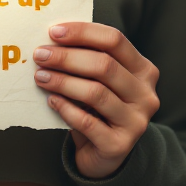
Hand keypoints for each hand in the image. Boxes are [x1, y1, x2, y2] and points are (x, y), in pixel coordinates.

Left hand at [34, 22, 159, 179]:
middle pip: (104, 65)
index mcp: (143, 69)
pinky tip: (51, 100)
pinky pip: (87, 122)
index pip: (114, 40)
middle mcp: (145, 94)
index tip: (53, 32)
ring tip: (41, 77)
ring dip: (63, 81)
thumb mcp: (100, 80)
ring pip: (96, 93)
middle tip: (40, 55)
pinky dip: (65, 108)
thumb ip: (87, 58)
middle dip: (67, 57)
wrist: (106, 154)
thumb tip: (52, 40)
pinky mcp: (119, 145)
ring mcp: (136, 121)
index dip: (83, 32)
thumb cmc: (98, 108)